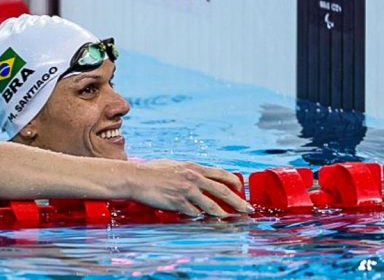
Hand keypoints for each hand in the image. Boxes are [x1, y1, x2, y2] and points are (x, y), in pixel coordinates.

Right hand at [129, 159, 251, 217]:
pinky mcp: (178, 203)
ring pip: (211, 205)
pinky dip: (199, 216)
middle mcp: (193, 178)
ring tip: (230, 219)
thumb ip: (188, 171)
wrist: (135, 178)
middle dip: (237, 201)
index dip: (233, 182)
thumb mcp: (174, 165)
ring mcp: (186, 191)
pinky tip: (201, 219)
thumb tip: (199, 176)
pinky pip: (194, 213)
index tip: (241, 189)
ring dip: (222, 213)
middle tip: (247, 209)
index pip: (220, 174)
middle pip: (222, 191)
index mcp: (193, 167)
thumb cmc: (152, 171)